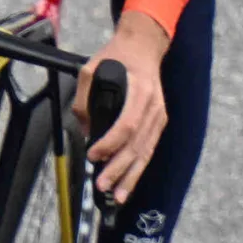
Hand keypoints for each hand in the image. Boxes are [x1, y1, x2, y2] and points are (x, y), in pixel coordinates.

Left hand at [77, 7, 171, 201]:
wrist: (144, 46)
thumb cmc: (117, 56)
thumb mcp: (90, 69)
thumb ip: (83, 98)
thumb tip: (85, 130)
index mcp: (140, 91)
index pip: (127, 124)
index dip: (110, 143)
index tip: (93, 154)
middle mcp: (154, 105)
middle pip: (137, 143)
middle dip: (119, 168)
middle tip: (102, 185)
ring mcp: (159, 115)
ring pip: (146, 151)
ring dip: (131, 176)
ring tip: (118, 197)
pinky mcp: (159, 122)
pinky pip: (149, 149)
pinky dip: (138, 168)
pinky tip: (128, 184)